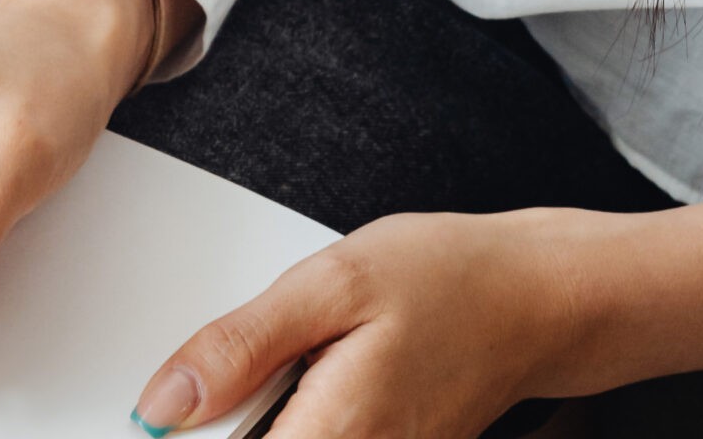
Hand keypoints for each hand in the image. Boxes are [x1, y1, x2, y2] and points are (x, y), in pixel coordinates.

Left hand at [132, 198, 702, 437]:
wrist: (541, 300)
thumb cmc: (450, 279)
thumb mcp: (331, 283)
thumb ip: (240, 346)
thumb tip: (162, 405)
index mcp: (333, 436)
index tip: (160, 417)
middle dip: (225, 424)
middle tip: (202, 392)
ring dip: (256, 421)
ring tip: (260, 380)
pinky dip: (287, 422)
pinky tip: (299, 387)